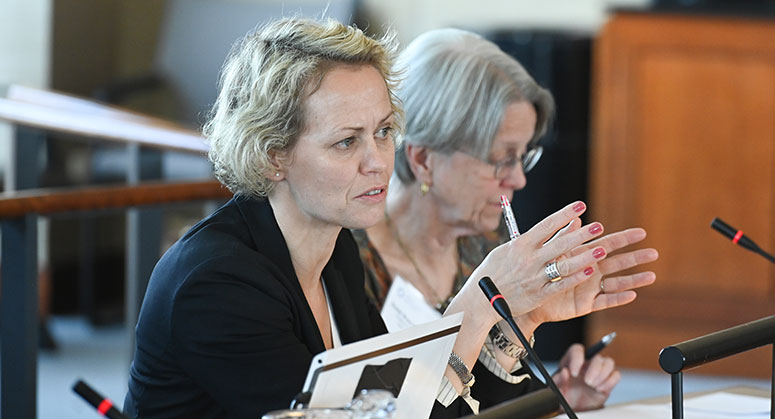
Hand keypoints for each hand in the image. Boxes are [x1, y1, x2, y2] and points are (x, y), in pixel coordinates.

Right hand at [463, 201, 605, 318]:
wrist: (481, 300)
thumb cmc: (492, 273)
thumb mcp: (504, 251)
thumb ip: (524, 241)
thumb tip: (539, 230)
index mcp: (520, 245)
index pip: (547, 225)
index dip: (565, 214)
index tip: (580, 205)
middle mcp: (529, 259)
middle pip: (560, 244)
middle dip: (581, 235)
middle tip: (598, 226)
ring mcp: (534, 277)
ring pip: (564, 265)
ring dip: (584, 257)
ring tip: (601, 250)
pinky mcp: (538, 294)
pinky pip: (561, 285)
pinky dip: (576, 278)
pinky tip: (590, 271)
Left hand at [523, 227, 657, 326]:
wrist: (525, 296)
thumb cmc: (537, 271)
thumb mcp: (550, 252)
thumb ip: (563, 237)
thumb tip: (575, 218)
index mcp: (582, 255)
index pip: (606, 244)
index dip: (623, 239)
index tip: (640, 233)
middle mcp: (590, 271)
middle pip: (617, 262)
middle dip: (635, 257)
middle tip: (653, 253)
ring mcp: (589, 287)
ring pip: (616, 283)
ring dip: (633, 279)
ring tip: (651, 276)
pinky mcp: (585, 304)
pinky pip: (604, 301)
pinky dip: (618, 298)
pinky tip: (632, 294)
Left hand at [554, 343, 619, 410]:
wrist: (573, 408)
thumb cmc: (564, 395)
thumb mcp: (556, 390)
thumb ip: (558, 381)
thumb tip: (564, 372)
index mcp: (572, 360)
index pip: (577, 350)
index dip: (577, 358)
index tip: (573, 373)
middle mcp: (587, 363)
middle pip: (596, 356)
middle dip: (593, 369)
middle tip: (587, 382)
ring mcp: (598, 371)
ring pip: (609, 362)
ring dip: (603, 374)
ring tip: (593, 386)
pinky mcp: (608, 381)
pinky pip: (616, 375)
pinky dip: (610, 382)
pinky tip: (599, 390)